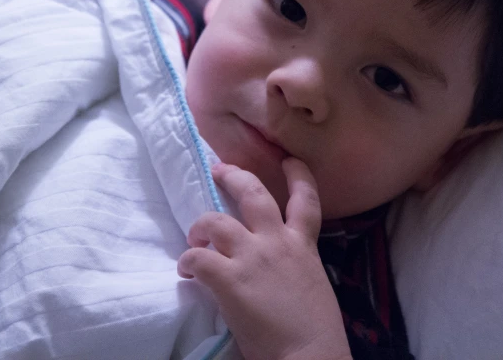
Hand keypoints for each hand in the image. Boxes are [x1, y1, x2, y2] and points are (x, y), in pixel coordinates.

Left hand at [178, 159, 351, 359]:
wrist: (310, 355)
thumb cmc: (316, 329)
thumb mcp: (312, 283)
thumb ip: (293, 265)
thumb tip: (272, 268)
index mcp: (303, 245)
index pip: (306, 198)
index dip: (298, 175)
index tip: (288, 160)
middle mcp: (278, 241)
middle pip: (254, 194)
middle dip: (235, 176)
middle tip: (219, 169)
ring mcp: (252, 257)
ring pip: (216, 221)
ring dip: (201, 226)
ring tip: (194, 237)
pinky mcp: (229, 279)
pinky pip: (198, 258)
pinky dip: (188, 261)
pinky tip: (186, 271)